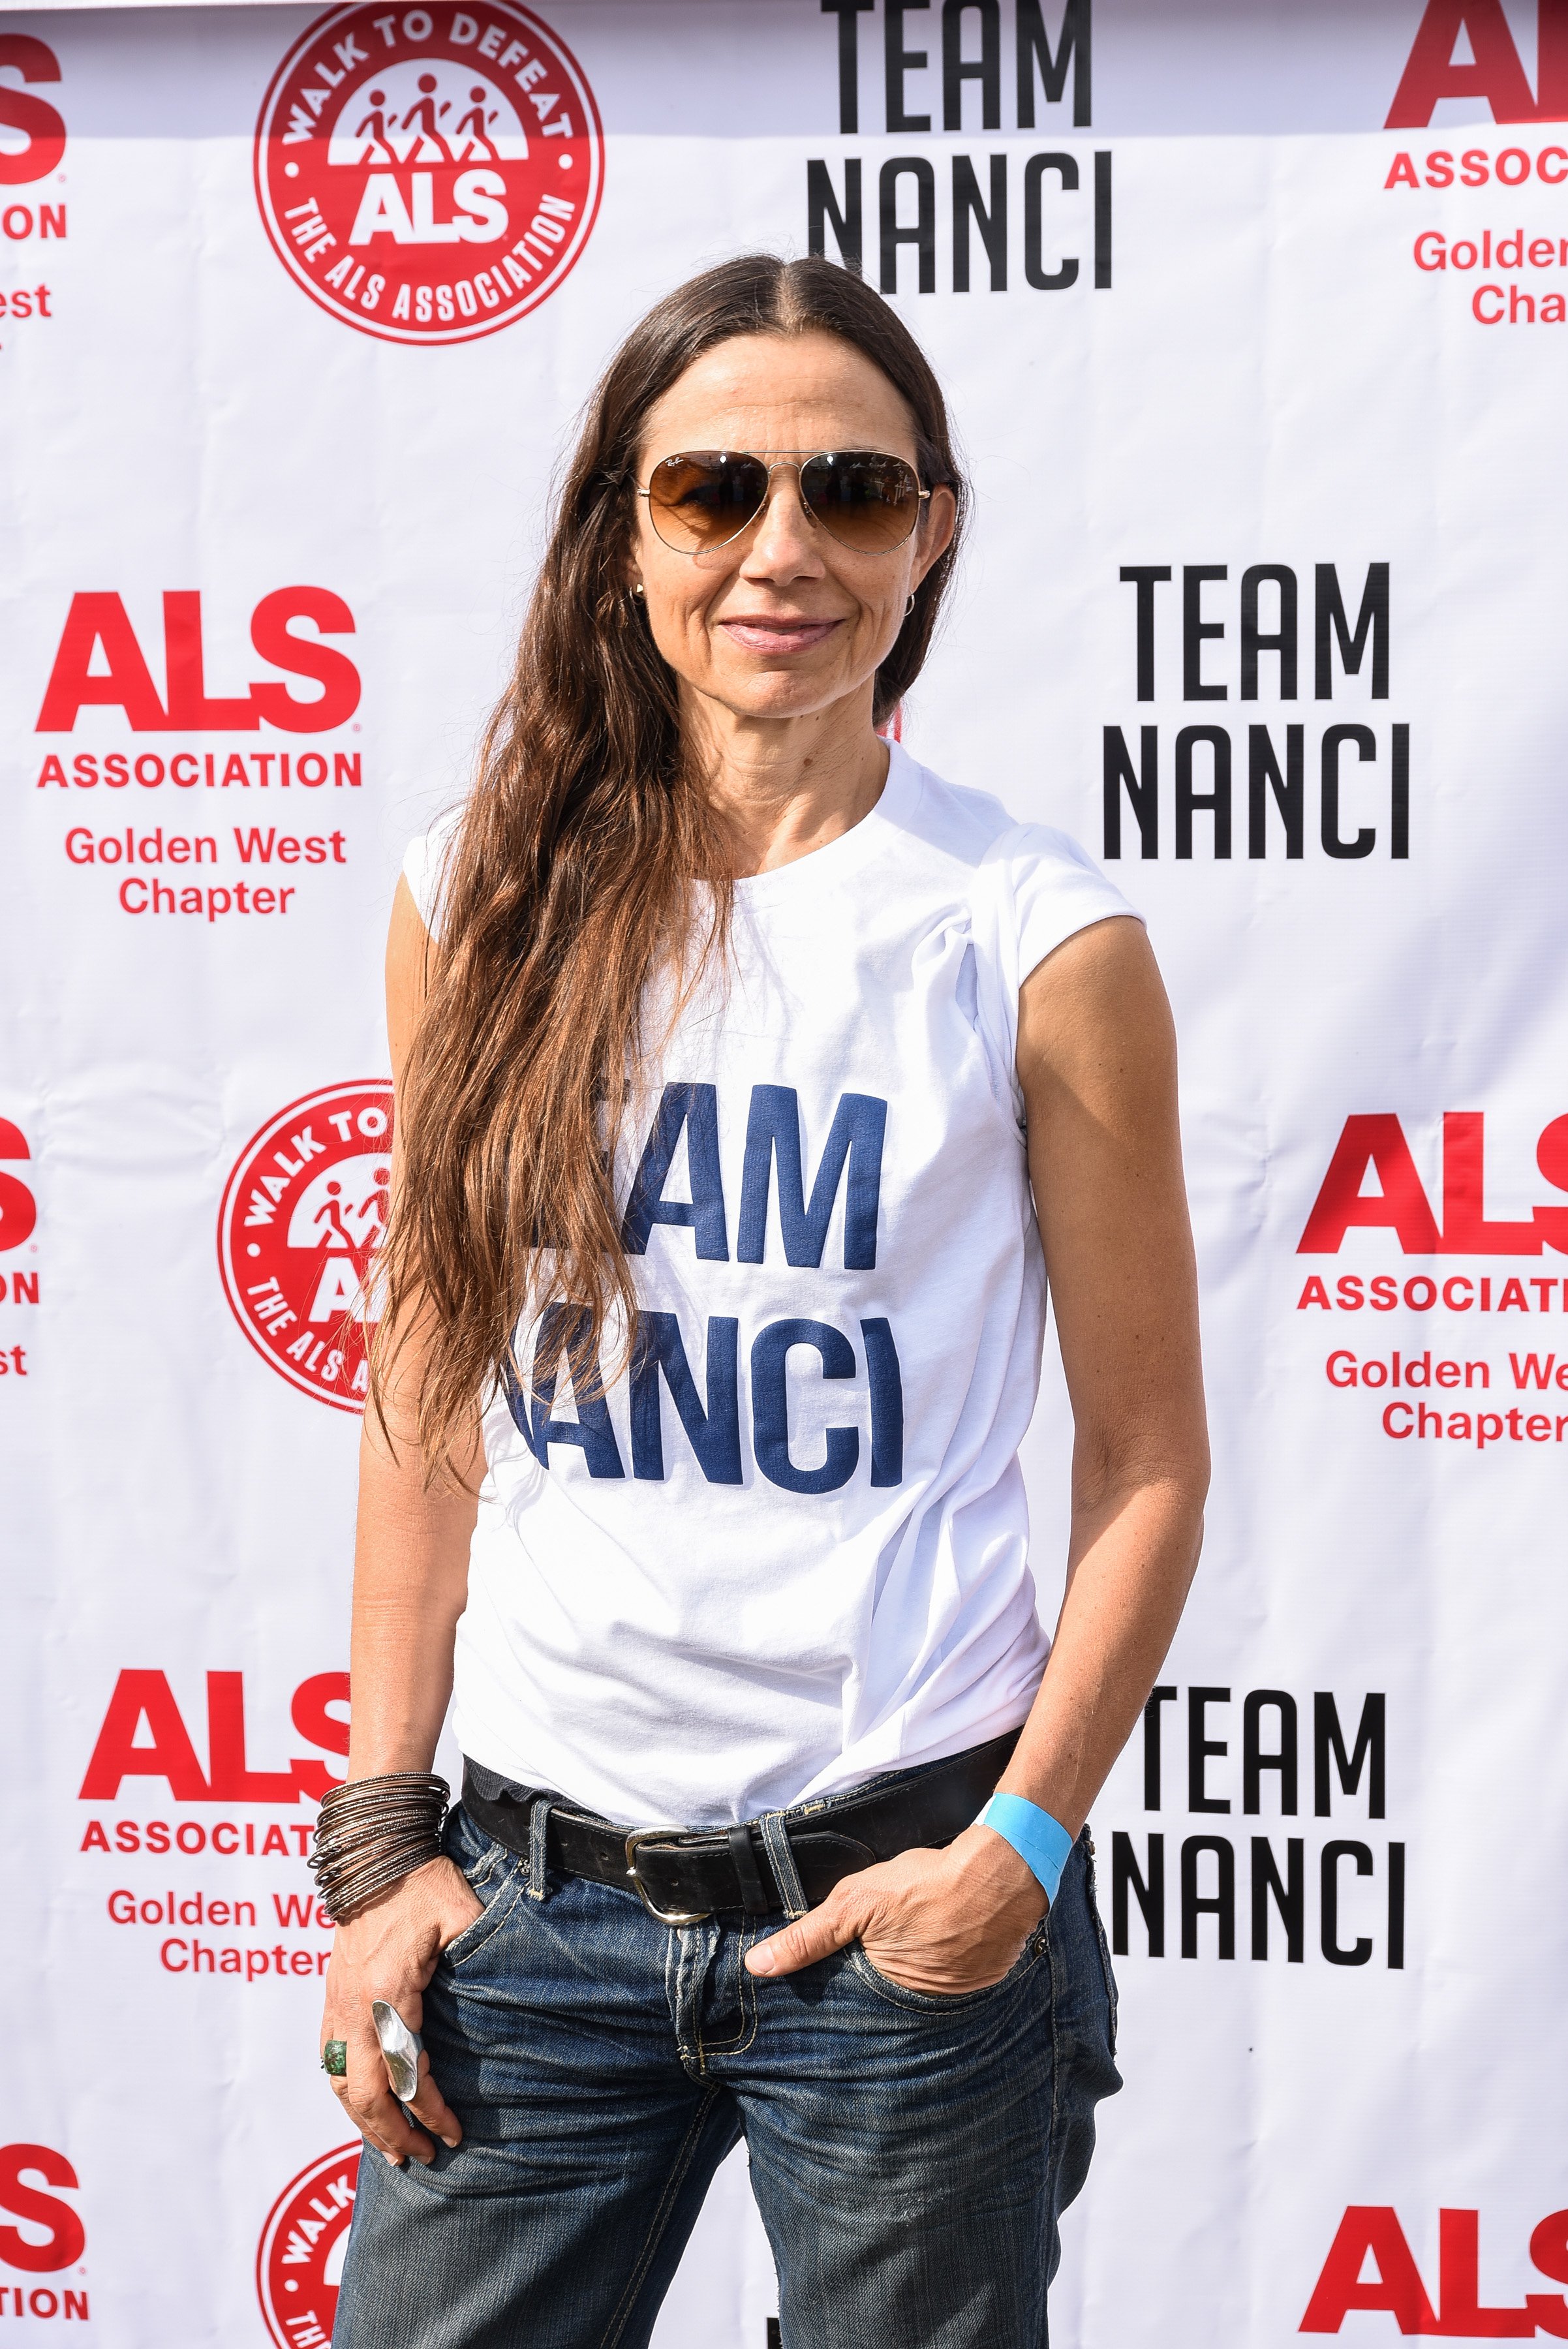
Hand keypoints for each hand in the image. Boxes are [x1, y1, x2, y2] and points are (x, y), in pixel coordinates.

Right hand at [320, 1856, 482, 2166]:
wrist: (375, 1857)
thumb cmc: (424, 1885)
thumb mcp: (463, 1915)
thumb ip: (482, 1954)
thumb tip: (518, 1989)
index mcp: (388, 1991)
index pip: (406, 2072)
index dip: (430, 2110)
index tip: (454, 2134)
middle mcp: (355, 2006)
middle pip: (364, 2092)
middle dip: (392, 2133)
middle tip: (423, 2157)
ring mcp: (337, 2004)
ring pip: (339, 2083)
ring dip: (363, 2122)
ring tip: (392, 2150)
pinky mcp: (331, 1998)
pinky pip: (329, 2061)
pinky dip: (346, 2094)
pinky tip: (364, 2109)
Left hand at [743, 1824, 1046, 1996]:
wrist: (1002, 1871)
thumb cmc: (928, 1885)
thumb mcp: (855, 1903)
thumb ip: (807, 1937)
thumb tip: (758, 1966)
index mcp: (887, 1997)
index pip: (851, 2008)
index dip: (838, 1992)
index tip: (824, 1985)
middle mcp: (924, 2010)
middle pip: (885, 2003)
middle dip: (874, 1989)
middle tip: (876, 1956)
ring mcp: (958, 2000)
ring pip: (919, 1994)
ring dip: (912, 1977)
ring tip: (907, 1949)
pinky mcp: (983, 1983)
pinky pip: (954, 1982)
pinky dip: (944, 1966)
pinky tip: (938, 1943)